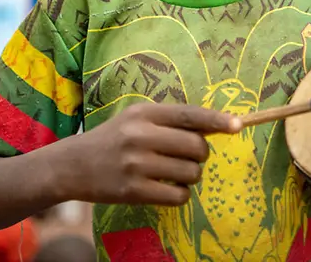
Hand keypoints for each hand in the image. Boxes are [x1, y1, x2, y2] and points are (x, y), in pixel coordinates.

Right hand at [62, 103, 240, 205]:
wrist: (73, 165)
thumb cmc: (113, 139)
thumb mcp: (137, 119)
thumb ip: (171, 120)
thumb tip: (216, 125)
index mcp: (144, 114)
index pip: (189, 115)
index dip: (217, 120)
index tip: (238, 125)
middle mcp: (140, 136)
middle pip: (197, 147)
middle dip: (200, 154)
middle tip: (185, 156)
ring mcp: (136, 165)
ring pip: (191, 173)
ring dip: (190, 175)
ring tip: (171, 172)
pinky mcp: (134, 191)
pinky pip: (178, 196)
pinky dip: (179, 194)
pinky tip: (166, 188)